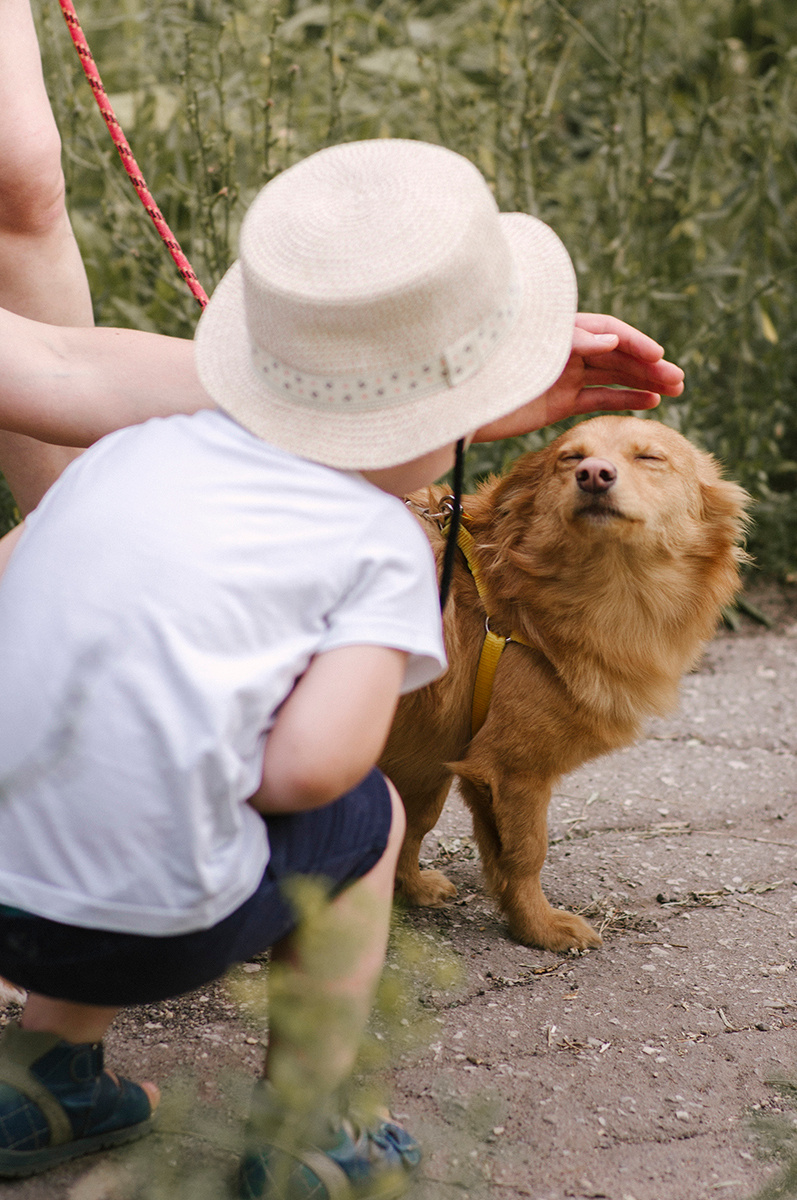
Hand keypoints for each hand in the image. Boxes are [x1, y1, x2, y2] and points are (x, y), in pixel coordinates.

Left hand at [472, 313, 684, 442]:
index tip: (659, 356)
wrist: (460, 406)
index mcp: (560, 330)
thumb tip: (611, 339)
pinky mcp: (559, 402)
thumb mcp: (531, 352)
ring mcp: (564, 376)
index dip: (635, 343)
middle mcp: (566, 350)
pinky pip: (599, 398)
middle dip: (649, 366)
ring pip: (613, 377)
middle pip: (617, 354)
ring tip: (676, 390)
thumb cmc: (491, 369)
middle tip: (680, 379)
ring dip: (645, 382)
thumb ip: (570, 343)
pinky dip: (625, 400)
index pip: (609, 332)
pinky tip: (652, 403)